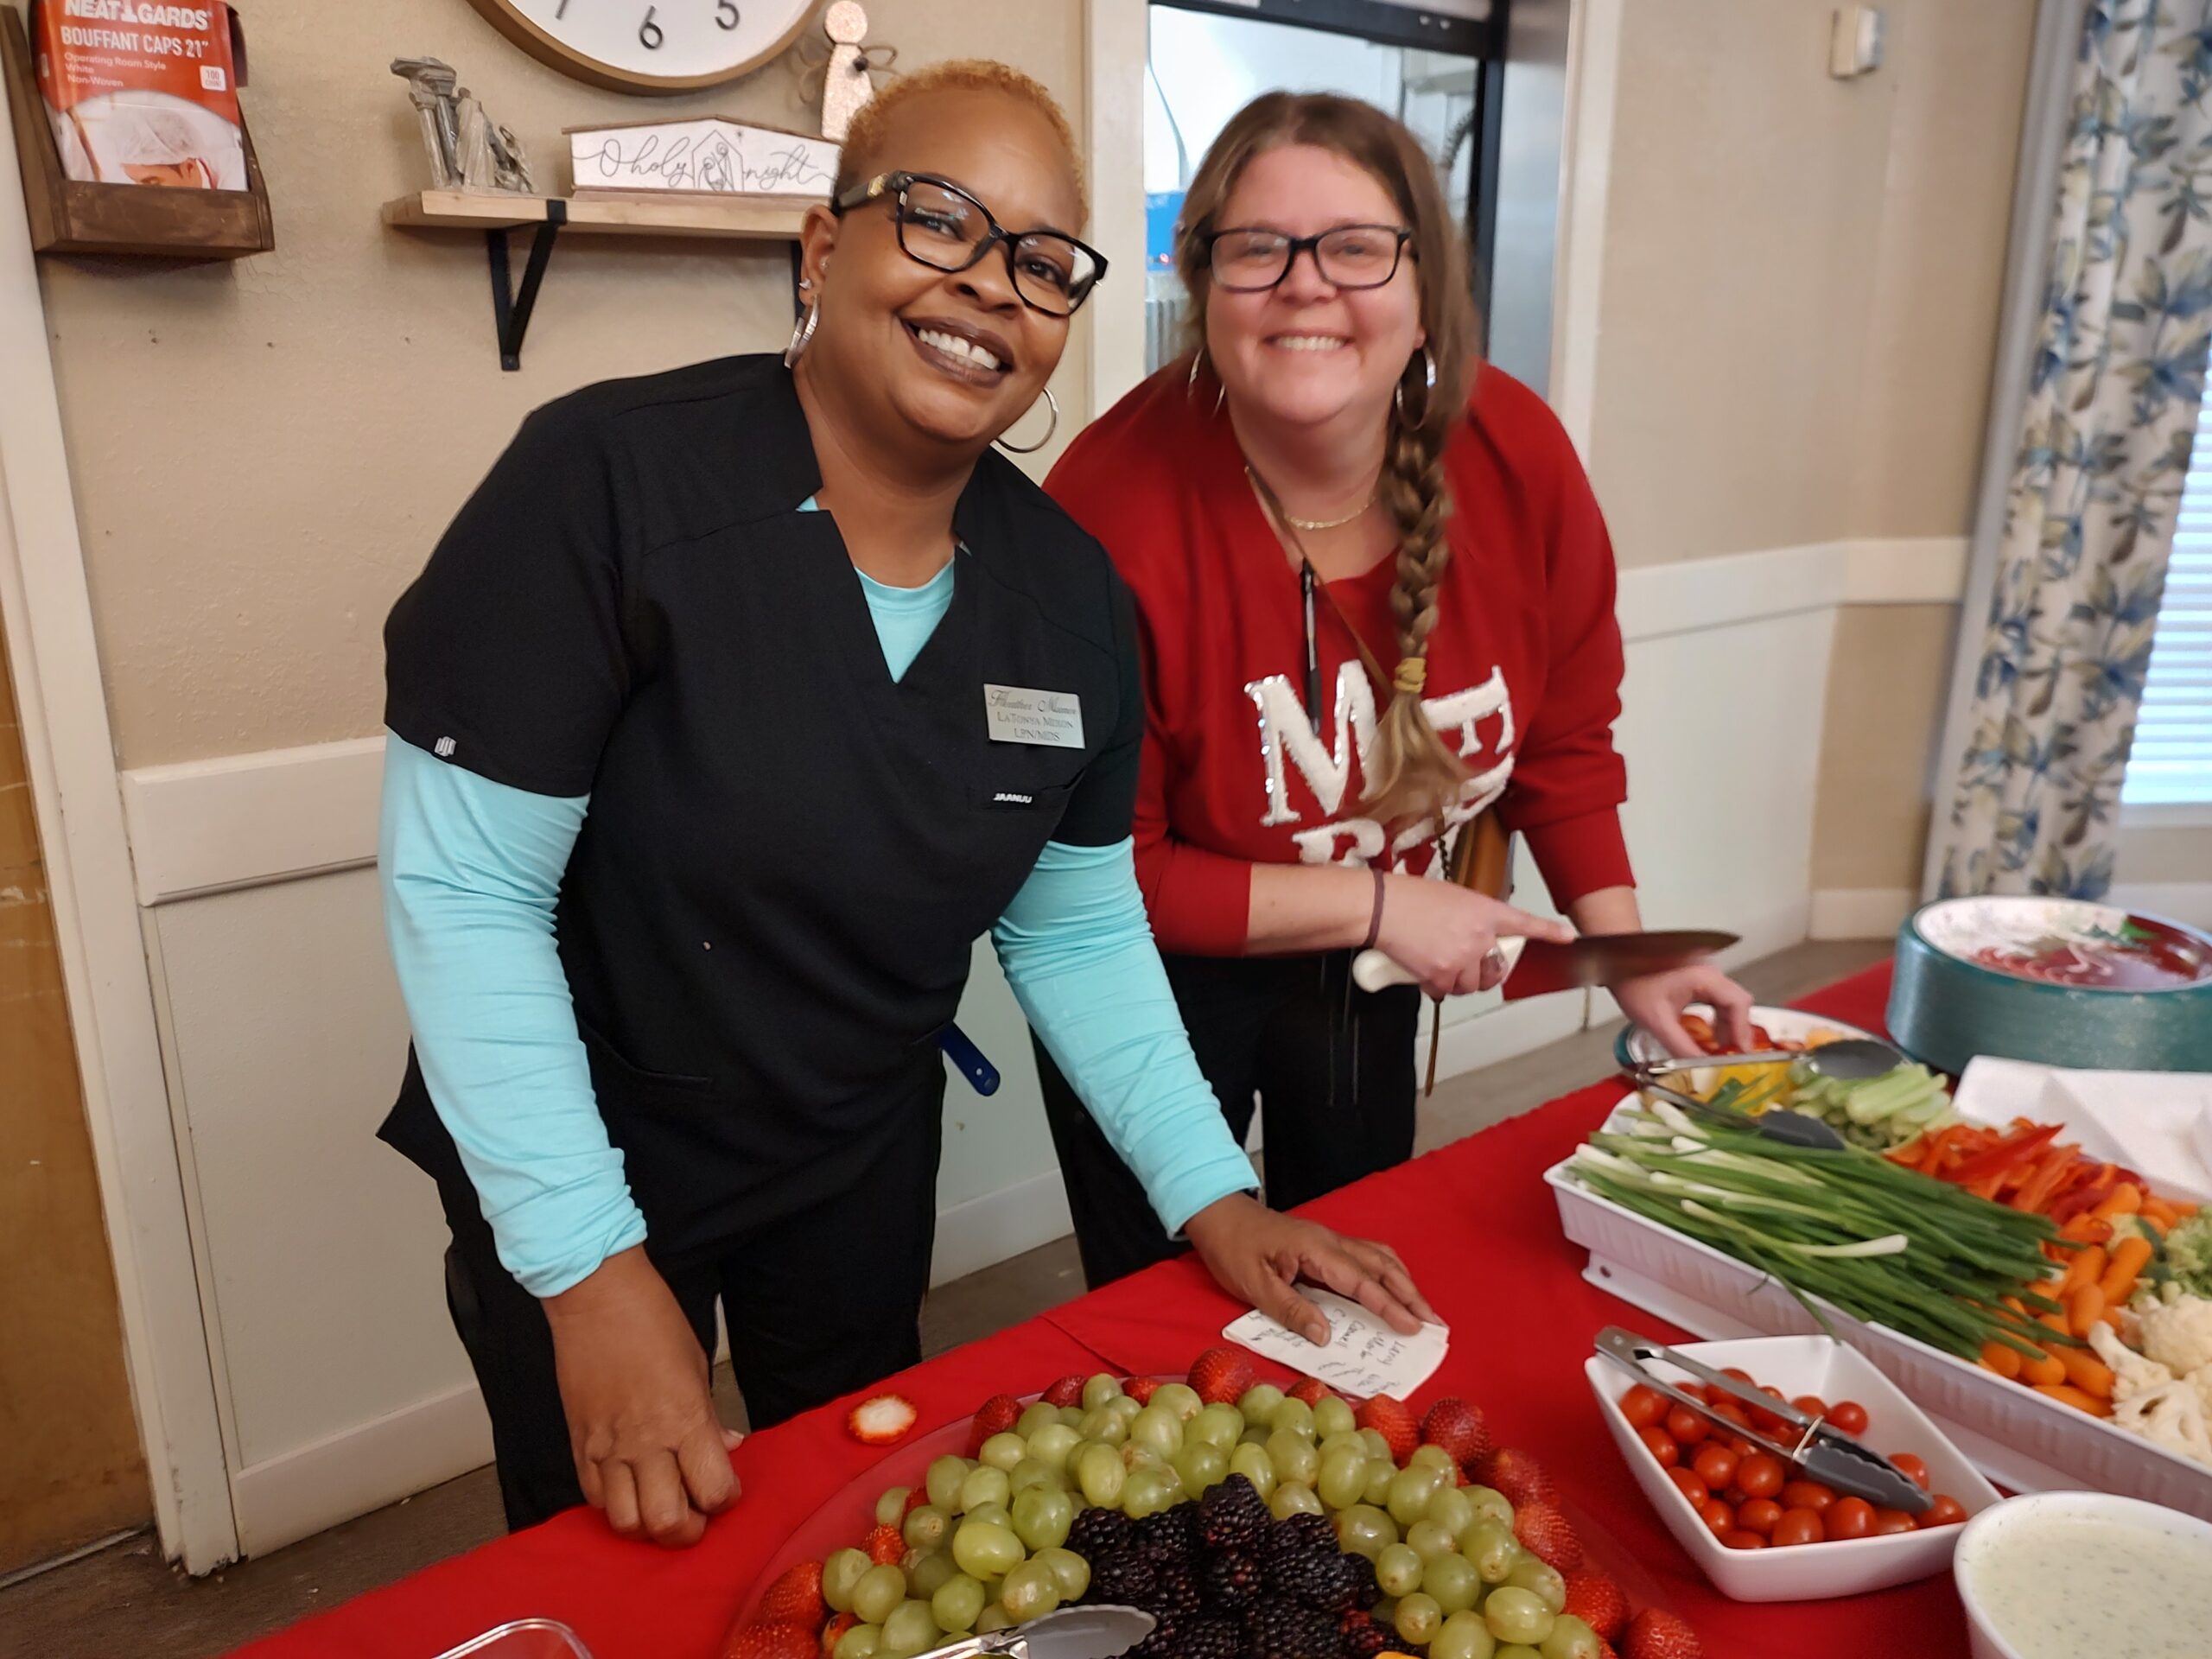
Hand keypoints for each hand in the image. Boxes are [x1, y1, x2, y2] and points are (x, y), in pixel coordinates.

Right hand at [543, 1246, 741, 1545]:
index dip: (726, 1499)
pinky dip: (613, 1504)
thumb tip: (728, 1448)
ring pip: (625, 1522)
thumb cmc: (654, 1321)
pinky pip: (593, 1498)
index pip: (714, 1491)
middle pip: (666, 1522)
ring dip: (647, 1525)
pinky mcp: (578, 1445)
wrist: (597, 1298)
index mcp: (686, 1419)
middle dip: (687, 1529)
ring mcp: (607, 1448)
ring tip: (659, 1505)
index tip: (725, 1488)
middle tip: (694, 1512)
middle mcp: (646, 1442)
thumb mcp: (697, 1367)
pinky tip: (628, 1487)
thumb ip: (711, 1417)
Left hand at [1184, 1192, 1435, 1345]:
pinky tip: (1393, 1289)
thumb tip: (1326, 1336)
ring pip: (1379, 1258)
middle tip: (1435, 1324)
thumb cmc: (1233, 1249)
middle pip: (1382, 1267)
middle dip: (1411, 1295)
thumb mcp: (1254, 1285)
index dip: (1389, 1306)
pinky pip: (1366, 1256)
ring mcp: (1330, 1240)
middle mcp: (1330, 1241)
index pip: (1362, 1281)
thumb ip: (1291, 1310)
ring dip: (1404, 1283)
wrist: (1219, 1214)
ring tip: (1423, 1310)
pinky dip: (1388, 1274)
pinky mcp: (1325, 1245)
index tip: (1413, 1327)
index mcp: (1316, 1250)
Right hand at [1373, 875, 1574, 999]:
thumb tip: (1475, 935)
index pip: (1523, 923)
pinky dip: (1435, 986)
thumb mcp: (1451, 897)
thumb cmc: (1409, 897)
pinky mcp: (1441, 974)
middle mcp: (1479, 936)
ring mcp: (1461, 957)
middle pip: (1495, 970)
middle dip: (1483, 973)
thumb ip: (1472, 917)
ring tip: (1436, 962)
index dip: (1548, 931)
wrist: (1381, 908)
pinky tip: (1422, 969)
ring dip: (1457, 980)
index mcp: (1484, 911)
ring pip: (1470, 985)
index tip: (1567, 937)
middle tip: (1465, 965)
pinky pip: (1445, 991)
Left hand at [1611, 962, 1754, 1056]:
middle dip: (1735, 1032)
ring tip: (1718, 1050)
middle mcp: (1710, 973)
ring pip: (1728, 1003)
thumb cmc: (1632, 980)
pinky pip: (1716, 1000)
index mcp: (1704, 977)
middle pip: (1737, 1004)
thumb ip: (1680, 1045)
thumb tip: (1700, 1066)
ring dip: (1726, 1027)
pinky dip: (1716, 1019)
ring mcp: (1705, 974)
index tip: (1741, 1052)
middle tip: (1730, 1056)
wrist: (1616, 960)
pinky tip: (1707, 1035)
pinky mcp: (1697, 979)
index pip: (1738, 1003)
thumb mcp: (1656, 1020)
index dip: (1743, 1030)